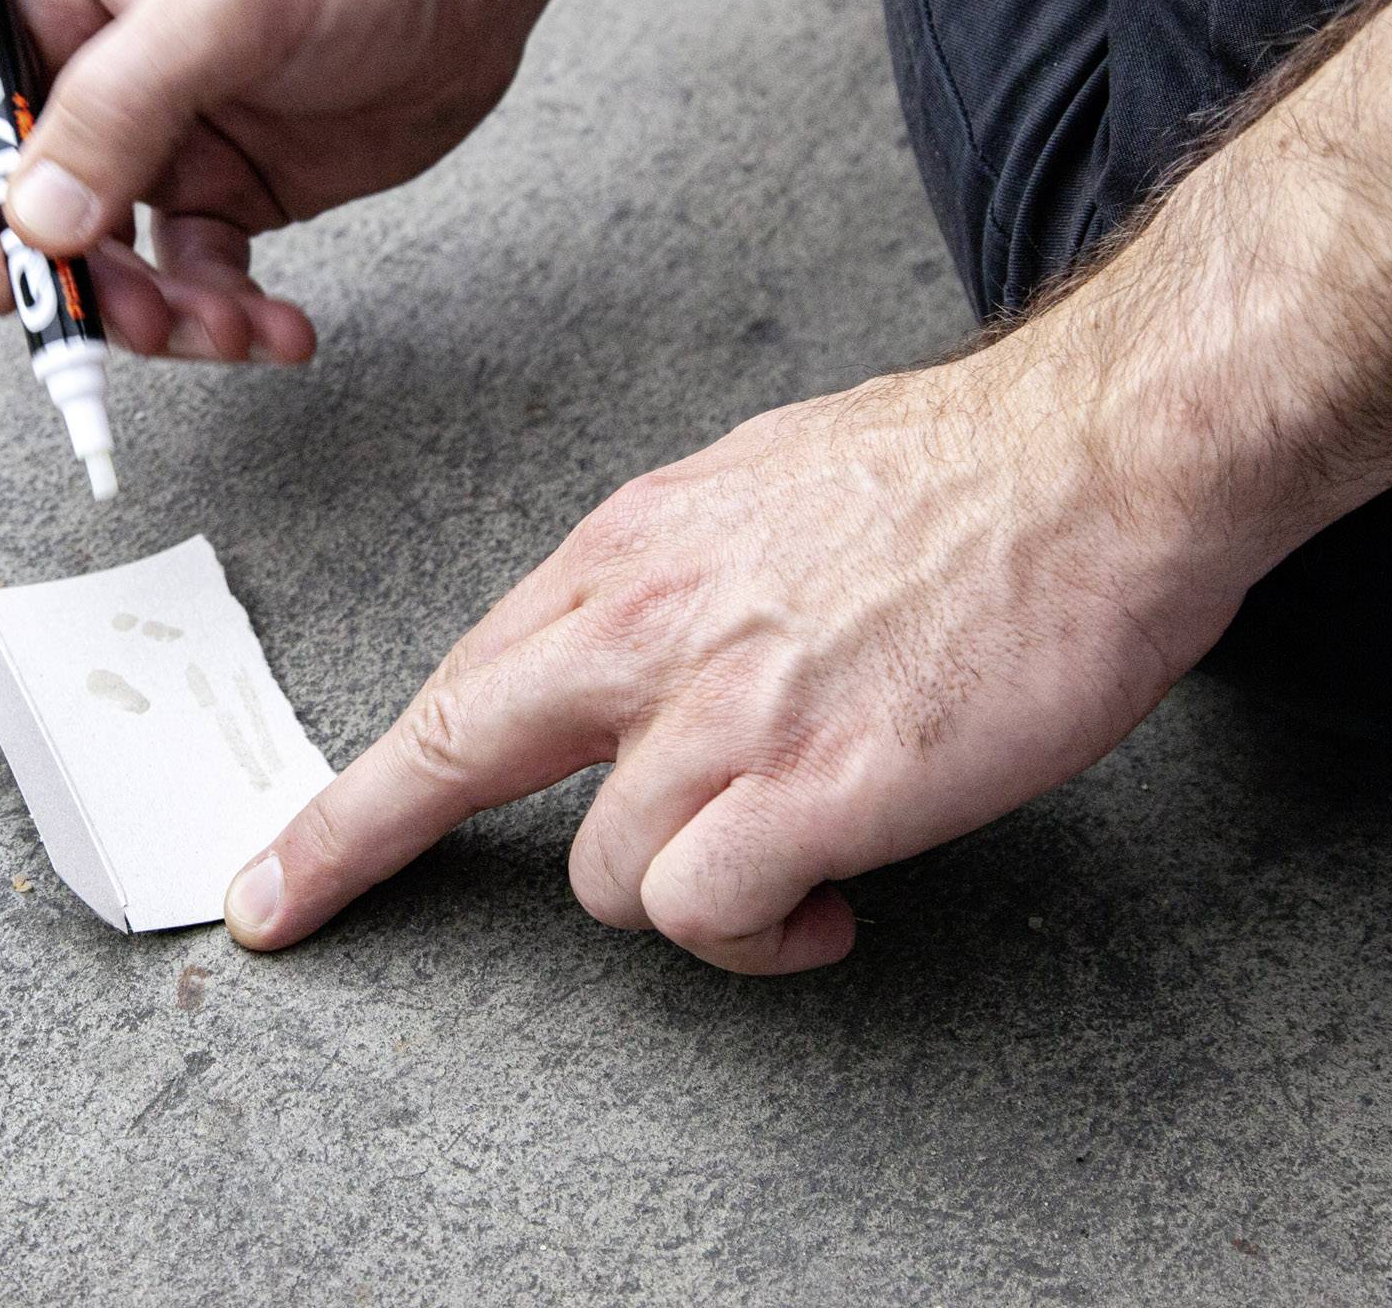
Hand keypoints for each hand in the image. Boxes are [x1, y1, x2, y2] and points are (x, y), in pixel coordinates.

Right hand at [0, 0, 560, 361]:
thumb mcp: (227, 2)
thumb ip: (120, 106)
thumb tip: (40, 216)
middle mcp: (90, 75)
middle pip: (30, 213)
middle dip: (81, 284)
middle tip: (139, 328)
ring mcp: (159, 142)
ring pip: (114, 266)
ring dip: (162, 318)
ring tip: (233, 329)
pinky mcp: (227, 191)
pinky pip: (196, 282)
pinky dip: (228, 320)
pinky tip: (278, 330)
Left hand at [222, 349, 1259, 971]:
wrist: (1105, 453)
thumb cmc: (956, 475)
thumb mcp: (754, 492)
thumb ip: (665, 586)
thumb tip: (623, 661)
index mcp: (626, 552)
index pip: (458, 681)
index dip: (362, 782)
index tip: (286, 852)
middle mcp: (645, 624)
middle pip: (446, 754)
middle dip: (348, 844)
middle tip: (287, 910)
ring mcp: (725, 706)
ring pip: (603, 878)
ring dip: (687, 902)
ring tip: (789, 877)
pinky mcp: (817, 781)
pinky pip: (707, 909)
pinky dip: (761, 938)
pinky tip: (826, 908)